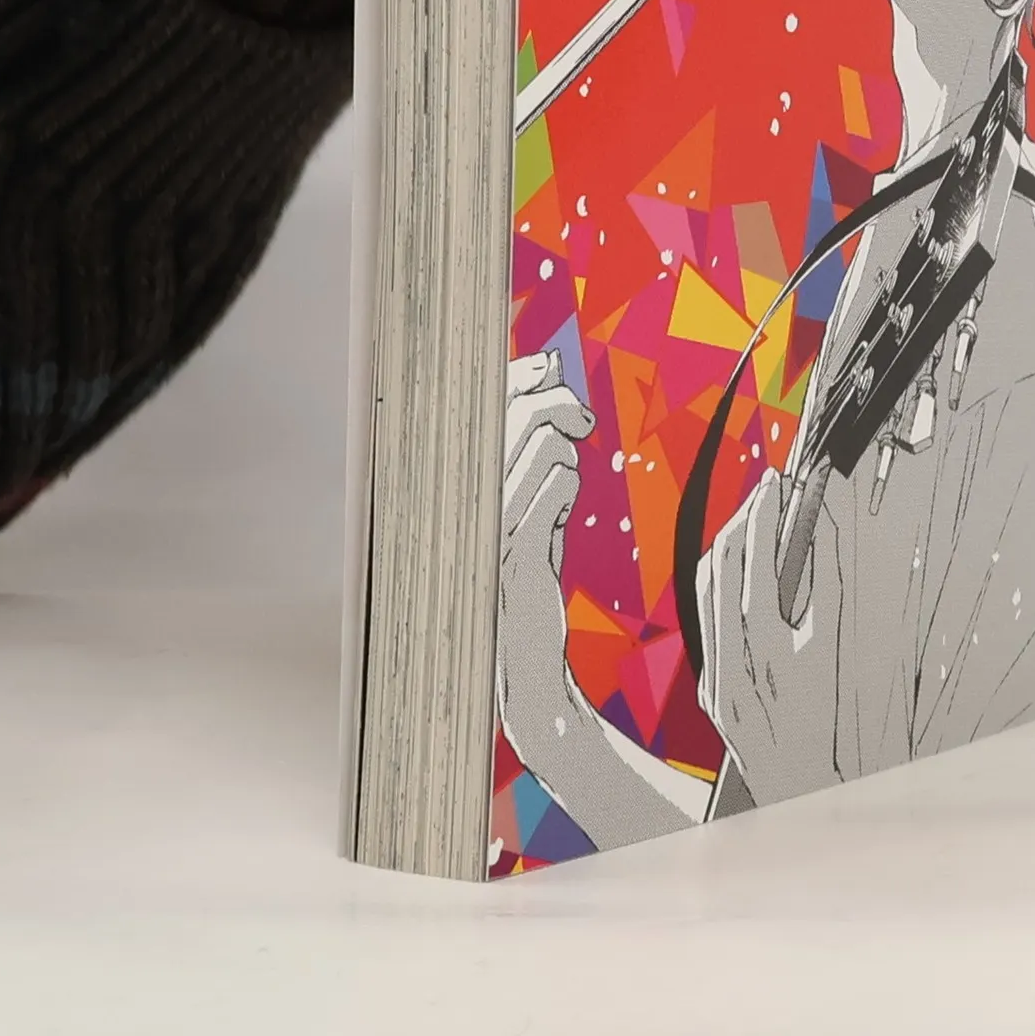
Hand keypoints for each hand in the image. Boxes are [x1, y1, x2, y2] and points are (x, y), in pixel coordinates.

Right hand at [494, 349, 595, 768]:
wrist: (523, 667)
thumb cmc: (526, 579)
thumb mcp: (527, 502)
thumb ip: (532, 441)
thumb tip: (548, 368)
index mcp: (453, 486)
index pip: (480, 405)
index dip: (519, 377)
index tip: (550, 371)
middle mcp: (459, 503)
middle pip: (514, 415)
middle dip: (556, 404)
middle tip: (581, 421)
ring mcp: (484, 527)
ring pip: (541, 446)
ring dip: (564, 457)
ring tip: (563, 486)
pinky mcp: (513, 554)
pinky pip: (556, 485)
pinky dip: (566, 487)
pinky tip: (561, 511)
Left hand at [697, 463, 845, 805]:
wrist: (810, 795)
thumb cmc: (840, 725)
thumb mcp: (841, 650)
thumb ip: (832, 584)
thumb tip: (823, 524)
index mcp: (772, 660)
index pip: (758, 567)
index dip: (765, 518)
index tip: (778, 486)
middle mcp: (734, 671)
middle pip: (724, 572)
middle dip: (743, 522)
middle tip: (766, 492)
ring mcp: (715, 683)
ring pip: (707, 592)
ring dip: (729, 548)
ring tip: (755, 520)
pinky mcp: (710, 693)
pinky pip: (707, 622)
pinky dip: (723, 585)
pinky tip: (743, 569)